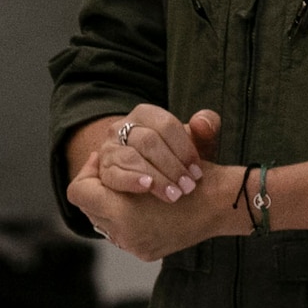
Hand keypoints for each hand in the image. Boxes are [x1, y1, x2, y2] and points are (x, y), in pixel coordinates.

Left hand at [69, 149, 245, 260]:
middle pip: (89, 206)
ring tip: (132, 186)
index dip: (87, 173)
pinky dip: (130, 217)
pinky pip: (123, 233)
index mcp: (124, 209)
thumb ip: (126, 156)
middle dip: (100, 187)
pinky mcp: (146, 252)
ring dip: (114, 202)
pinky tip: (146, 203)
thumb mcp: (164, 154)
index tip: (101, 159)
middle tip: (115, 170)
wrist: (228, 204)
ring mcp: (135, 245)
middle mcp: (124, 232)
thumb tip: (96, 156)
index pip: (79, 192)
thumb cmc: (199, 174)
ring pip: (104, 220)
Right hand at [88, 105, 216, 203]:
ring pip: (130, 158)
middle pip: (148, 141)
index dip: (185, 148)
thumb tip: (201, 121)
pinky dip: (130, 180)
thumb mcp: (196, 143)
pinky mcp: (101, 170)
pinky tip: (147, 187)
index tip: (198, 171)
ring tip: (173, 193)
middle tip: (188, 186)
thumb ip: (206, 129)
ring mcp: (108, 149)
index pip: (166, 125)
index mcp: (146, 114)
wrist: (152, 175)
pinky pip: (112, 174)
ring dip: (154, 177)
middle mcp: (121, 127)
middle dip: (171, 166)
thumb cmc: (177, 157)